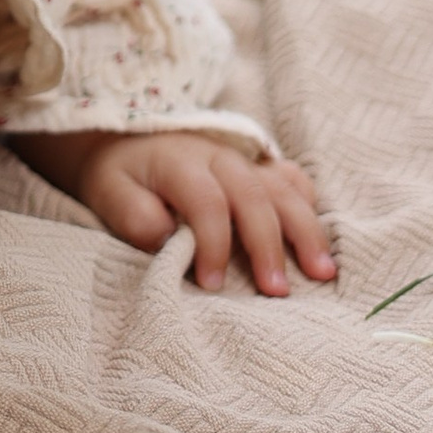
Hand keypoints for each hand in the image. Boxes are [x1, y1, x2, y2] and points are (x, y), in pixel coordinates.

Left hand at [19, 127, 335, 295]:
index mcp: (180, 162)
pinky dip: (310, 207)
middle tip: (277, 292)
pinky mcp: (258, 168)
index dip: (212, 244)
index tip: (211, 285)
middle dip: (268, 245)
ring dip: (305, 231)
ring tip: (322, 272)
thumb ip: (134, 216)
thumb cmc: (120, 176)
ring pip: (283, 189)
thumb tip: (169, 239)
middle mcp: (219, 156)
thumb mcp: (109, 193)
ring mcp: (244, 160)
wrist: (125, 139)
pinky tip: (320, 240)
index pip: (206, 201)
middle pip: (254, 196)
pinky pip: (293, 180)